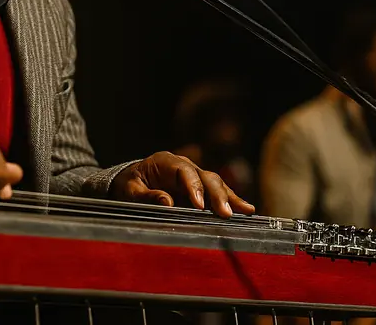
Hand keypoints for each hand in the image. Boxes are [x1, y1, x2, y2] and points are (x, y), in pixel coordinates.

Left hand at [110, 151, 254, 217]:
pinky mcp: (201, 188)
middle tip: (225, 213)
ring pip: (216, 183)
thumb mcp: (130, 190)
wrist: (132, 181)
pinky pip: (218, 192)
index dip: (194, 187)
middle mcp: (184, 165)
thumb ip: (147, 196)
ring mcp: (194, 175)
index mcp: (166, 162)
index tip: (200, 205)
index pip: (184, 172)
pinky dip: (231, 201)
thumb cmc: (129, 184)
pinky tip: (247, 210)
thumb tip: (167, 202)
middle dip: (217, 195)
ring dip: (230, 198)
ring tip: (246, 211)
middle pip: (205, 176)